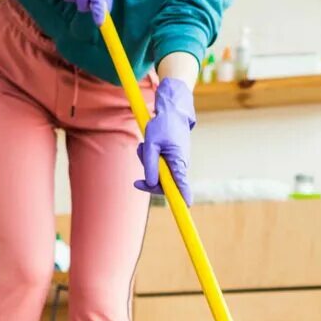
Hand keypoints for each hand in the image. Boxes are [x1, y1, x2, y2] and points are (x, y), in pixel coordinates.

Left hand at [134, 78, 196, 201]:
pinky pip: (159, 167)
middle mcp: (180, 166)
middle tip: (136, 182)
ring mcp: (177, 164)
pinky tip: (149, 146)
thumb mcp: (151, 144)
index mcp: (178, 162)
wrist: (173, 113)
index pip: (182, 185)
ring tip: (145, 147)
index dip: (183, 197)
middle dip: (149, 181)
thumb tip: (150, 183)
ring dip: (148, 165)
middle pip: (164, 185)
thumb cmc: (163, 126)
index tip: (185, 207)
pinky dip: (151, 159)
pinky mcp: (172, 160)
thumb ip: (150, 164)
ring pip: (159, 175)